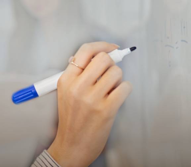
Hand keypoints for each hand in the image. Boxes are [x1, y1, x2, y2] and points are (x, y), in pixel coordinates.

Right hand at [47, 42, 132, 166]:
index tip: (112, 48)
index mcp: (66, 80)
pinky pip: (125, 87)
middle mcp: (77, 87)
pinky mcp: (106, 109)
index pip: (85, 51)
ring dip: (118, 79)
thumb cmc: (72, 118)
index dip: (102, 46)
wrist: (73, 144)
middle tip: (109, 74)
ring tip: (110, 90)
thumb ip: (77, 73)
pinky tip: (116, 97)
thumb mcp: (65, 92)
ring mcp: (92, 98)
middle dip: (111, 64)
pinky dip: (124, 90)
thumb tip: (95, 55)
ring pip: (116, 72)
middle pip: (103, 58)